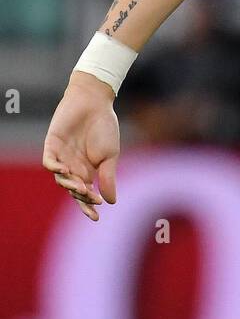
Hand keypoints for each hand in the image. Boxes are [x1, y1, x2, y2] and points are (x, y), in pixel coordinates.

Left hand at [41, 73, 119, 220]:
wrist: (95, 102)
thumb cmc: (105, 127)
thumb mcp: (110, 156)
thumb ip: (108, 177)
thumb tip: (111, 202)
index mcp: (87, 171)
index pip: (85, 194)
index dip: (89, 206)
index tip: (96, 217)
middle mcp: (72, 167)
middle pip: (72, 189)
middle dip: (81, 197)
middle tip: (92, 199)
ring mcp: (61, 156)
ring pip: (60, 178)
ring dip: (69, 185)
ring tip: (81, 187)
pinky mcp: (52, 145)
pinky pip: (48, 162)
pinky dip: (55, 168)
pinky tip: (66, 170)